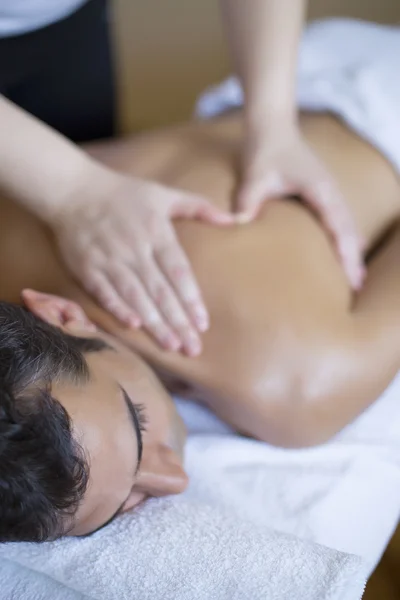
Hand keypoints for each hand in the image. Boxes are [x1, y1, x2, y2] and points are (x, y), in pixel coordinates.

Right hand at [52, 165, 233, 355]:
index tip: (203, 323)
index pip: (179, 272)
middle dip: (178, 321)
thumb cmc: (124, 193)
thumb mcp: (164, 193)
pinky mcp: (87, 267)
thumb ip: (199, 207)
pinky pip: (104, 291)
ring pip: (136, 295)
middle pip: (160, 290)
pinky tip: (133, 325)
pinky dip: (118, 308)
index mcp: (156, 232)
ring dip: (154, 322)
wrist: (72, 189)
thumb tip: (233, 219)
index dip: (191, 299)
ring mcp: (110, 259)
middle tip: (193, 347)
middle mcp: (135, 248)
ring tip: (171, 345)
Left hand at [237, 124, 364, 289]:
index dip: (344, 251)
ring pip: (348, 225)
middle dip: (354, 257)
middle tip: (357, 285)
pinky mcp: (323, 193)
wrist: (272, 127)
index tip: (349, 273)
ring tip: (357, 277)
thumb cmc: (264, 150)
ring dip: (353, 249)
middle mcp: (330, 191)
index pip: (337, 226)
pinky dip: (347, 238)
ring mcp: (329, 191)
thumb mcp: (255, 174)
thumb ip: (248, 198)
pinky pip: (340, 220)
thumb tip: (240, 222)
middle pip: (349, 230)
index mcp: (320, 189)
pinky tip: (350, 252)